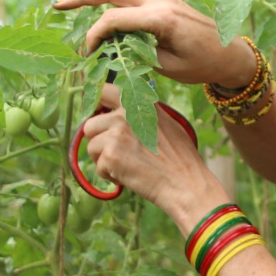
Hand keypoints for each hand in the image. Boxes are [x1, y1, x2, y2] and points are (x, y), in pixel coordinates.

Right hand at [54, 0, 255, 86]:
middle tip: (57, 3)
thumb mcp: (167, 67)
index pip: (115, 20)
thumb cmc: (202, 65)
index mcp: (162, 18)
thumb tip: (110, 46)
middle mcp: (160, 0)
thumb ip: (137, 54)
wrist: (231, 54)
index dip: (95, 36)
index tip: (87, 53)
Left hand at [81, 83, 224, 221]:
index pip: (104, 91)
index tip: (97, 116)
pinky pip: (98, 167)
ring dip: (104, 160)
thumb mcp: (167, 124)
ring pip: (91, 147)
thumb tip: (120, 113)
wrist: (185, 183)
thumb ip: (143, 115)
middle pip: (90, 125)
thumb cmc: (180, 158)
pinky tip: (130, 176)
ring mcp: (116, 134)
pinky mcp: (111, 155)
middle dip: (100, 142)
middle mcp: (125, 114)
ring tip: (129, 166)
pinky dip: (111, 175)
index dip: (95, 105)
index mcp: (139, 103)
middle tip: (120, 154)